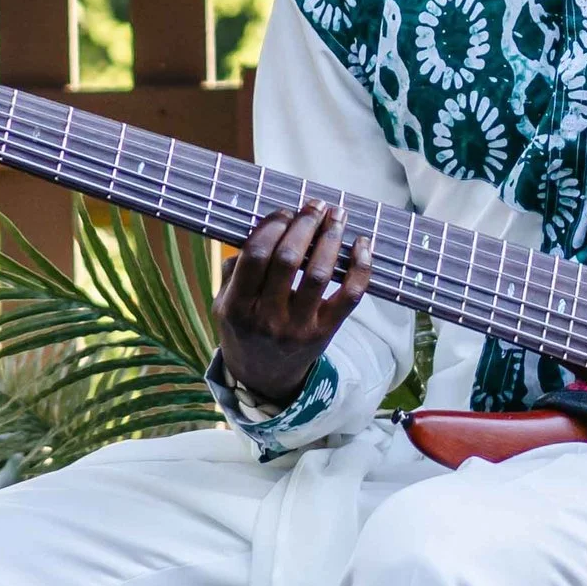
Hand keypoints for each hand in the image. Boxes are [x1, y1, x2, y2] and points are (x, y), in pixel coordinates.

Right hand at [215, 199, 373, 408]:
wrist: (265, 380)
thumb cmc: (245, 331)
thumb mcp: (224, 306)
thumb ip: (234, 272)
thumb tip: (257, 232)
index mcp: (238, 308)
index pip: (256, 256)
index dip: (272, 226)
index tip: (284, 211)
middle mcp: (268, 319)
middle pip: (289, 260)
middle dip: (305, 225)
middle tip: (315, 205)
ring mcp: (299, 327)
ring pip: (320, 275)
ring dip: (331, 238)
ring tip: (337, 214)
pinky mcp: (326, 333)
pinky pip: (350, 296)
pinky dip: (361, 268)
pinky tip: (362, 244)